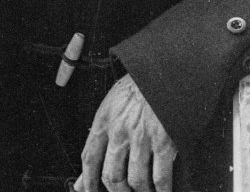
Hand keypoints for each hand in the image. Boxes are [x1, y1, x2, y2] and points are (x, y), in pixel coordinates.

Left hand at [74, 74, 176, 191]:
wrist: (167, 69)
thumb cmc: (140, 85)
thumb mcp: (113, 104)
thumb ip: (98, 139)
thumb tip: (82, 175)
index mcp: (105, 119)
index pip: (89, 159)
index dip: (88, 183)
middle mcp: (120, 131)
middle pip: (111, 177)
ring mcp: (142, 138)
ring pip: (136, 181)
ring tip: (145, 191)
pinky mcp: (164, 142)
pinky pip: (160, 179)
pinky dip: (162, 191)